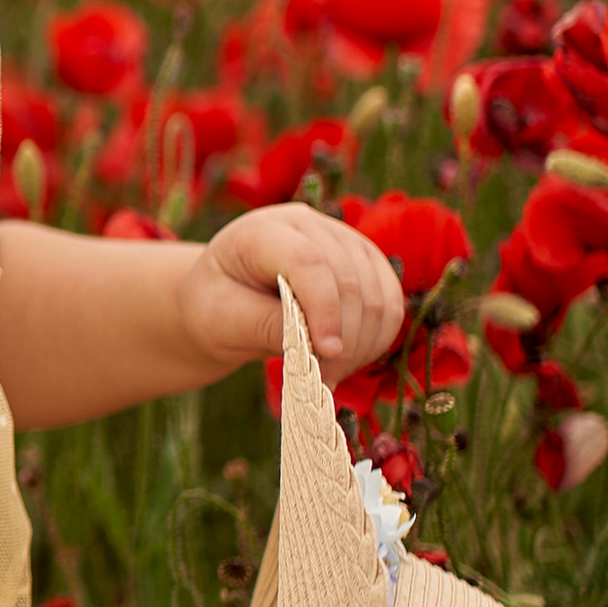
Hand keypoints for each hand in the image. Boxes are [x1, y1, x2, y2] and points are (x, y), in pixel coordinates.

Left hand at [180, 206, 407, 384]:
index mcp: (261, 230)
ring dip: (362, 343)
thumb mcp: (220, 319)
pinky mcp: (364, 264)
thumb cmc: (216, 307)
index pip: (307, 261)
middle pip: (349, 279)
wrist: (225, 299)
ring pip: (378, 293)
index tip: (326, 353)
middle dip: (343, 339)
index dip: (323, 307)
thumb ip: (262, 325)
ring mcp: (342, 240)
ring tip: (330, 374)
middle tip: (320, 380)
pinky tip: (348, 360)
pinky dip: (376, 338)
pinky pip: (390, 303)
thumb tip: (312, 342)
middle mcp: (307, 225)